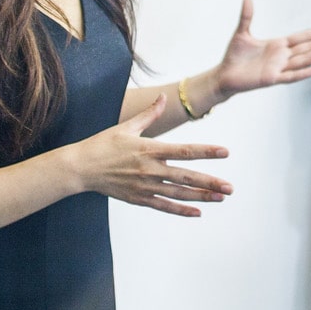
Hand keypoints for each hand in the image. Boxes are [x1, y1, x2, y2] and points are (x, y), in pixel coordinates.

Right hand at [65, 95, 232, 216]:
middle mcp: (149, 169)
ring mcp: (144, 186)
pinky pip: (163, 206)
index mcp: (149, 149)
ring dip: (201, 197)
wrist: (80, 167)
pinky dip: (181, 210)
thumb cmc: (103, 144)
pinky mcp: (138, 198)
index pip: (184, 151)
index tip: (225, 152)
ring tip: (220, 198)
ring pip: (178, 193)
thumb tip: (162, 97)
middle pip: (186, 177)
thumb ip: (150, 114)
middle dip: (210, 182)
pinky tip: (197, 212)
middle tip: (230, 188)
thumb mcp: (127, 126)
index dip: (207, 152)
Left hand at [213, 0, 310, 94]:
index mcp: (279, 45)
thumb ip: (247, 16)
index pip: (303, 37)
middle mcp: (282, 57)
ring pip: (304, 59)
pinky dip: (304, 73)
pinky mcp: (272, 79)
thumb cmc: (234, 56)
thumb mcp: (241, 33)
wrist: (224, 75)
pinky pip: (291, 76)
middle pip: (308, 47)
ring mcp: (279, 68)